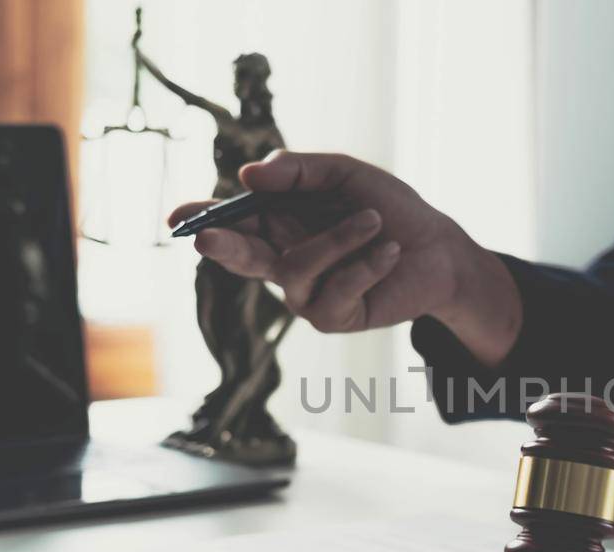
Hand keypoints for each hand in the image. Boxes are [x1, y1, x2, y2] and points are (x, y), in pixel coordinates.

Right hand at [167, 151, 522, 365]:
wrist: (437, 248)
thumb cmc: (389, 208)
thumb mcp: (344, 175)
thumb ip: (297, 172)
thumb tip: (247, 177)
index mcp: (277, 223)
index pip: (231, 221)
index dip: (201, 219)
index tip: (176, 217)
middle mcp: (283, 260)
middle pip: (241, 258)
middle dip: (222, 248)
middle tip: (206, 239)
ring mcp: (305, 293)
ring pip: (296, 269)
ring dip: (338, 239)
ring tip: (375, 222)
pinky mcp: (332, 317)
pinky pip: (334, 291)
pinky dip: (365, 265)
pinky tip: (389, 253)